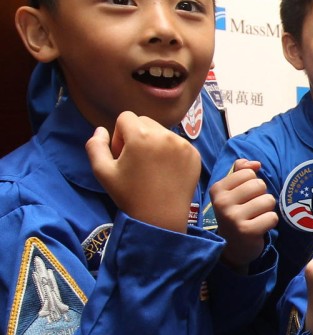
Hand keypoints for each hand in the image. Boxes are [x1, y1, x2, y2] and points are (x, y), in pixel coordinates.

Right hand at [87, 111, 199, 232]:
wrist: (161, 217)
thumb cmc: (129, 195)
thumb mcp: (102, 171)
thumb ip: (95, 146)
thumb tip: (101, 129)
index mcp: (141, 135)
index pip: (126, 117)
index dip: (120, 135)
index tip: (122, 154)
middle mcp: (165, 135)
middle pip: (145, 121)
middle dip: (136, 135)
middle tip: (135, 161)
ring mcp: (183, 144)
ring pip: (162, 131)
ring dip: (153, 142)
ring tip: (151, 167)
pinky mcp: (194, 154)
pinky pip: (178, 143)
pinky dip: (169, 151)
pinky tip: (165, 171)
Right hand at [210, 159, 277, 269]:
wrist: (232, 246)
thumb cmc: (235, 213)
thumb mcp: (232, 191)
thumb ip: (241, 172)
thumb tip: (255, 163)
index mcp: (217, 189)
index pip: (248, 173)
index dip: (252, 184)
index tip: (244, 197)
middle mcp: (222, 203)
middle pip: (260, 185)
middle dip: (261, 196)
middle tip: (252, 209)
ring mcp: (233, 218)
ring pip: (268, 200)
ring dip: (267, 209)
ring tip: (256, 217)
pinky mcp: (247, 231)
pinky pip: (272, 217)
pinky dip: (270, 222)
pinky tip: (259, 227)